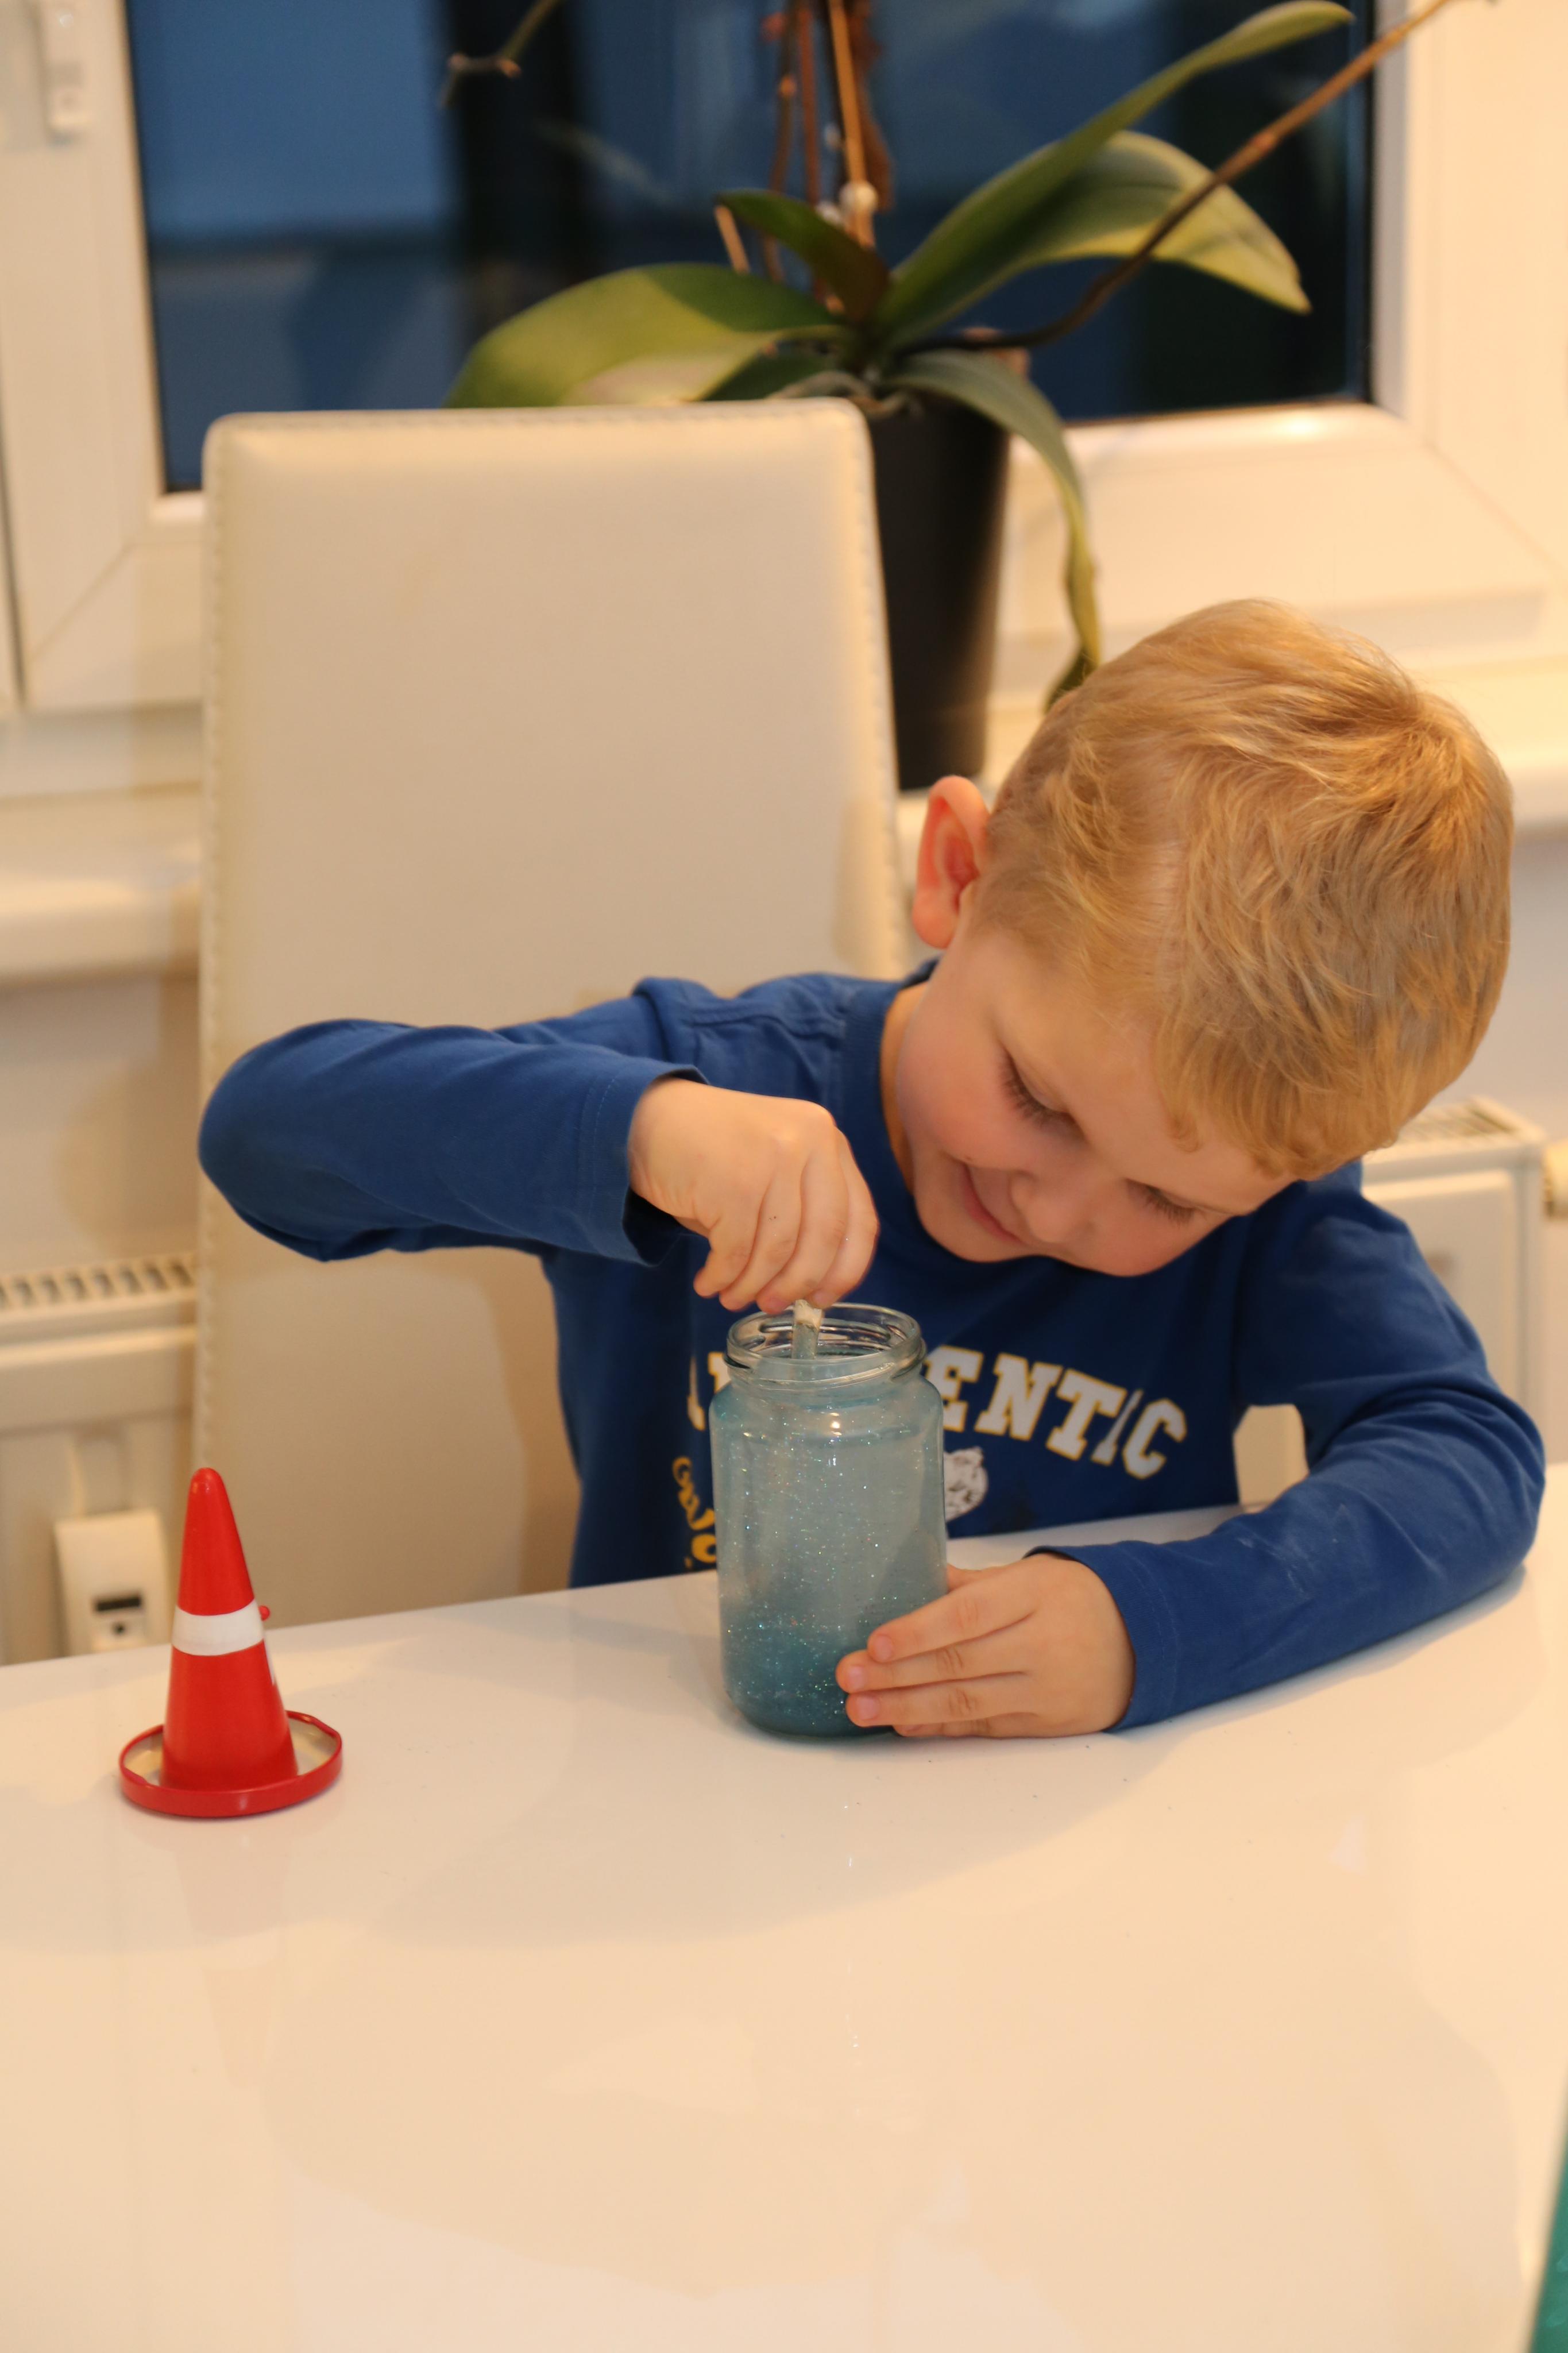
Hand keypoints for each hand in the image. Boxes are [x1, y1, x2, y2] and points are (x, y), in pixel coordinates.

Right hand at [628, 1077, 878, 1312]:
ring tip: (731, 1297)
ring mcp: (773, 1156)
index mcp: (828, 1140)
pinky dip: (722, 1276)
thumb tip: (815, 1287)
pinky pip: (737, 1250)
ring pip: (778, 1248)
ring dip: (753, 1285)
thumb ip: (803, 1212)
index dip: (845, 1269)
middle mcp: (810, 1141)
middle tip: (772, 1306)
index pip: (859, 1218)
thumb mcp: (774, 1171)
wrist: (647, 1120)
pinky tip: (709, 1282)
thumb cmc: (713, 1156)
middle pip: (824, 1237)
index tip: (823, 1299)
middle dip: (797, 1284)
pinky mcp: (734, 1179)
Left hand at [835, 1554, 1134, 1736]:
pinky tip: (903, 1722)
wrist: (1146, 1640)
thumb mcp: (1031, 1575)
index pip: (968, 1615)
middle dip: (895, 1673)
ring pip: (967, 1702)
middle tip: (847, 1678)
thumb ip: (971, 1585)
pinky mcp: (1049, 1724)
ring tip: (861, 1709)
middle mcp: (1042, 1643)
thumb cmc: (1074, 1599)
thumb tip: (906, 1581)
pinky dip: (940, 1727)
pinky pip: (985, 1727)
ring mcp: (1047, 1689)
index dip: (918, 1632)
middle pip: (959, 1663)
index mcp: (1034, 1594)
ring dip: (906, 1706)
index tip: (873, 1642)